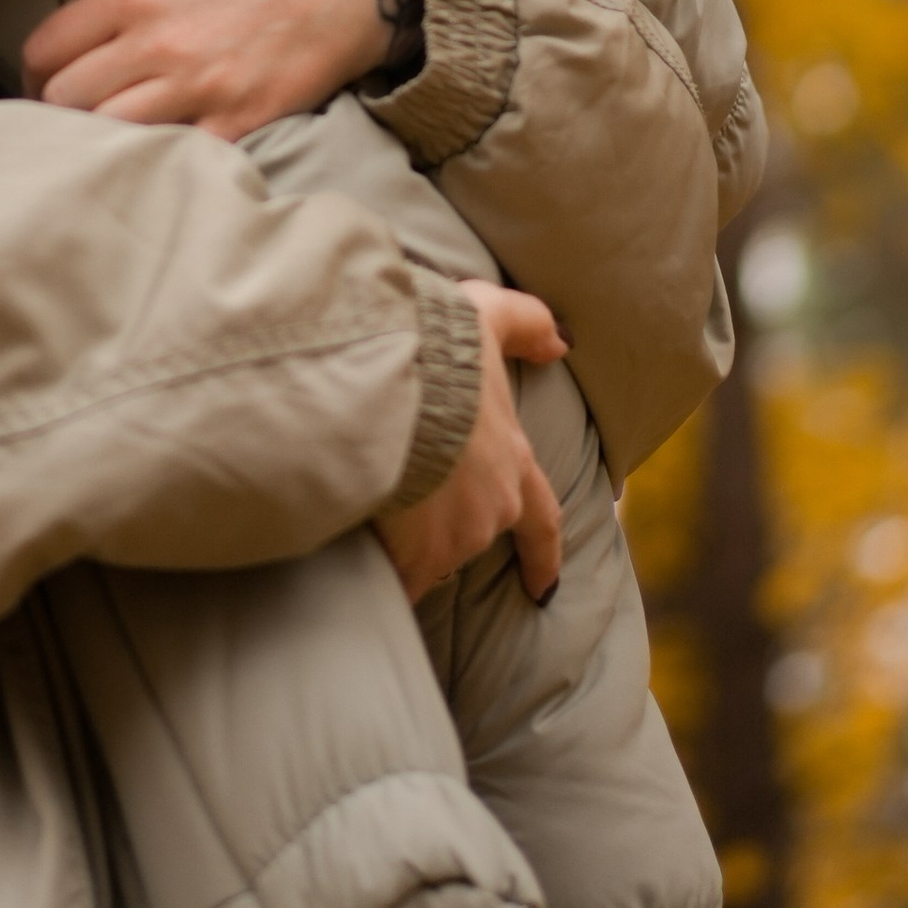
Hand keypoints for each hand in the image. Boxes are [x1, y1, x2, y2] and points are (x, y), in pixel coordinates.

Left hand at [17, 0, 395, 137]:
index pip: (46, 49)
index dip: (33, 67)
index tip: (45, 74)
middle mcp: (161, 46)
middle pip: (65, 100)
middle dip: (56, 106)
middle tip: (69, 107)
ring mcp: (200, 91)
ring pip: (107, 136)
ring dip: (94, 136)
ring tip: (101, 130)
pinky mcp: (237, 124)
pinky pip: (169, 159)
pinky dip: (150, 158)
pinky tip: (150, 148)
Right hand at [377, 284, 565, 605]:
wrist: (390, 384)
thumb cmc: (438, 349)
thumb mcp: (485, 317)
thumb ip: (524, 324)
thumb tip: (558, 342)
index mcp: (511, 461)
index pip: (541, 519)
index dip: (542, 554)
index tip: (543, 590)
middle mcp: (492, 508)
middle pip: (469, 534)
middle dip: (439, 528)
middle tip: (405, 516)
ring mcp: (454, 538)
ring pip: (426, 555)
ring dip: (401, 541)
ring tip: (363, 514)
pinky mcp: (414, 556)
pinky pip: (393, 578)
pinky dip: (375, 575)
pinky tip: (350, 567)